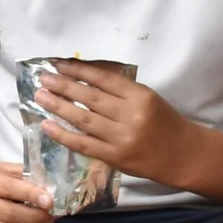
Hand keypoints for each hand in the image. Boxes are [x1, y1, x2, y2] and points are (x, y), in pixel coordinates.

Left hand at [34, 62, 199, 184]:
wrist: (182, 155)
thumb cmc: (163, 122)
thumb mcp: (148, 98)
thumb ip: (120, 89)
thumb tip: (83, 75)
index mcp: (141, 96)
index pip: (104, 79)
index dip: (79, 70)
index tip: (58, 64)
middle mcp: (131, 116)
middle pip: (91, 98)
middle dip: (63, 86)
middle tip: (43, 78)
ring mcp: (121, 138)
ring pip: (83, 119)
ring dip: (58, 107)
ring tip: (40, 96)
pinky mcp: (114, 157)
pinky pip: (83, 145)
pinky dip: (63, 135)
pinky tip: (46, 125)